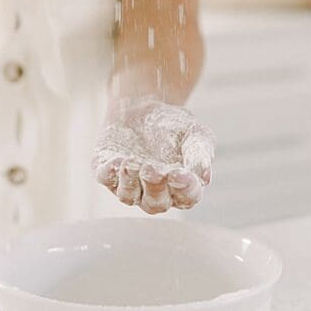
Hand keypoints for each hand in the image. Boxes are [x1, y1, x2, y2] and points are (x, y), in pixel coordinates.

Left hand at [93, 96, 214, 213]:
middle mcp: (155, 192)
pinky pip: (106, 178)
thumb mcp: (196, 134)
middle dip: (154, 187)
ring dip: (130, 181)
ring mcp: (130, 185)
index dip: (184, 189)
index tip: (180, 173)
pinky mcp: (107, 172)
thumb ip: (201, 154)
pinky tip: (117, 160)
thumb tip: (204, 177)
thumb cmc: (177, 126)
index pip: (187, 197)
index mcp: (182, 187)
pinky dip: (110, 172)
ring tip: (133, 162)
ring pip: (128, 195)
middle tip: (153, 169)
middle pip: (155, 203)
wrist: (145, 107)